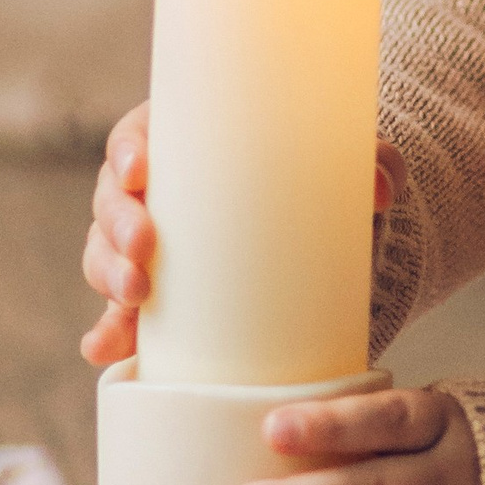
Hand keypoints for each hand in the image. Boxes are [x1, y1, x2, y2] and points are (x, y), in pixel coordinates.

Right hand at [79, 108, 401, 366]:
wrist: (331, 242)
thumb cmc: (324, 183)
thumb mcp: (350, 168)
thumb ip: (378, 164)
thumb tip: (381, 186)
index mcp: (187, 144)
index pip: (138, 135)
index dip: (126, 151)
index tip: (140, 170)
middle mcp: (158, 193)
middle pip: (113, 199)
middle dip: (118, 224)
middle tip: (144, 246)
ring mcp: (152, 247)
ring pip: (106, 254)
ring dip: (108, 275)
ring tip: (135, 297)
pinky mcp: (161, 298)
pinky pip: (119, 312)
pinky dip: (108, 331)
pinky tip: (103, 348)